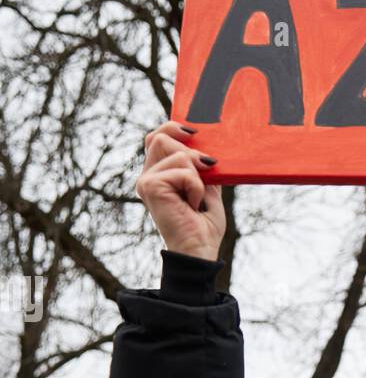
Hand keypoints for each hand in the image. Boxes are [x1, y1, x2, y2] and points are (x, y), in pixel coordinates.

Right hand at [135, 121, 224, 258]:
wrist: (199, 250)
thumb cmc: (203, 225)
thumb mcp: (208, 187)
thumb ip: (201, 164)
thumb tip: (203, 139)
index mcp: (158, 174)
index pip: (157, 136)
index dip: (173, 127)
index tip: (195, 133)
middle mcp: (147, 176)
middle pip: (162, 137)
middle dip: (190, 152)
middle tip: (205, 172)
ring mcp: (146, 181)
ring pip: (177, 153)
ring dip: (197, 175)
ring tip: (196, 198)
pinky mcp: (150, 186)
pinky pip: (184, 171)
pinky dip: (196, 187)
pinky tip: (192, 205)